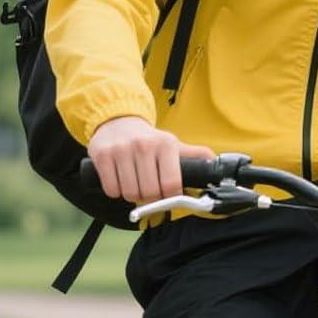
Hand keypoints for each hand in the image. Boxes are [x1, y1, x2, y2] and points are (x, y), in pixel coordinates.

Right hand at [87, 116, 214, 203]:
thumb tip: (215, 163)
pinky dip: (115, 191)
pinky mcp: (102, 155)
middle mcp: (144, 145)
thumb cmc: (148, 139)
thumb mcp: (173, 144)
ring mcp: (121, 150)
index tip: (167, 195)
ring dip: (132, 195)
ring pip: (130, 193)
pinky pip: (111, 189)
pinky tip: (120, 180)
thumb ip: (194, 156)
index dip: (170, 196)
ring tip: (134, 183)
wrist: (117, 120)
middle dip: (150, 197)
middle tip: (148, 189)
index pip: (171, 184)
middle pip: (149, 192)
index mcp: (165, 144)